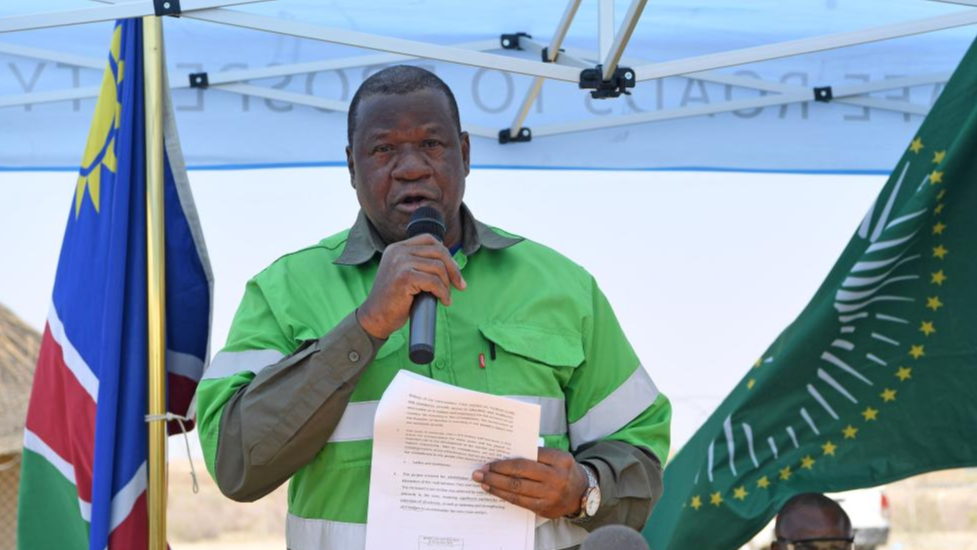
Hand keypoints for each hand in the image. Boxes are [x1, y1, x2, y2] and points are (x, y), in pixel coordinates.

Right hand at [357, 234, 465, 339]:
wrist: (376, 317)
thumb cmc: (394, 300)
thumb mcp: (405, 274)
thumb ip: (420, 264)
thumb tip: (452, 264)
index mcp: (397, 248)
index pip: (429, 240)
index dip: (446, 255)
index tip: (455, 272)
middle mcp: (397, 251)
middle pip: (438, 251)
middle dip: (454, 269)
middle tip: (460, 285)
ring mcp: (400, 263)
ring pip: (438, 268)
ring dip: (447, 285)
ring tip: (446, 297)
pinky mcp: (404, 278)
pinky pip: (434, 282)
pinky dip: (443, 293)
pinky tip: (443, 301)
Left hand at [471, 448, 587, 517]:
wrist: (581, 495)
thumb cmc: (563, 471)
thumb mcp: (558, 458)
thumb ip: (539, 454)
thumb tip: (508, 453)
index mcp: (559, 459)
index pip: (529, 456)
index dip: (508, 459)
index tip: (491, 460)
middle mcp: (556, 477)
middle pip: (520, 472)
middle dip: (497, 471)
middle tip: (480, 470)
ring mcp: (550, 495)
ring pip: (517, 489)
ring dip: (496, 485)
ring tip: (482, 481)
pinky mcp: (544, 508)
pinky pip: (519, 502)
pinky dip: (503, 495)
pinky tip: (493, 491)